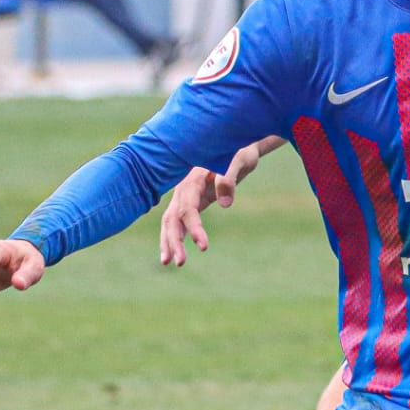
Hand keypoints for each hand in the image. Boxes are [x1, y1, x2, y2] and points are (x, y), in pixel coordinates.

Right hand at [158, 143, 267, 265]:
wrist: (238, 145)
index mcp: (193, 179)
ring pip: (171, 222)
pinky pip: (180, 222)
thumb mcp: (239, 160)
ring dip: (170, 242)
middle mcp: (184, 189)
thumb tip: (224, 203)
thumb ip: (229, 178)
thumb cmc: (239, 150)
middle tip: (179, 263)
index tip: (204, 247)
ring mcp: (186, 196)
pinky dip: (176, 237)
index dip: (194, 228)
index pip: (189, 209)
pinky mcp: (192, 201)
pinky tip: (175, 254)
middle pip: (172, 218)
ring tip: (169, 264)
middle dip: (174, 241)